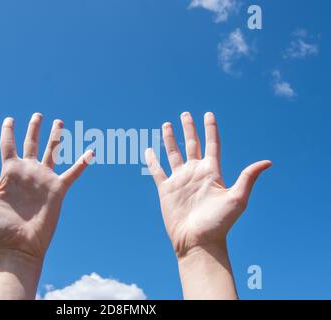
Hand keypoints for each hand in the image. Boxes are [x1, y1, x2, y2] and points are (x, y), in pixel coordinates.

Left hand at [0, 114, 92, 298]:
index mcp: (9, 173)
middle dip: (35, 129)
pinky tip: (90, 152)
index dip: (8, 131)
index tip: (9, 118)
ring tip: (60, 123)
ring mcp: (44, 179)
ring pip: (53, 152)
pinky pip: (73, 173)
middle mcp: (28, 172)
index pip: (8, 146)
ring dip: (57, 137)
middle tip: (38, 115)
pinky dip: (82, 163)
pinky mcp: (58, 189)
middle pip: (32, 144)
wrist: (18, 246)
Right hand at [145, 112, 270, 257]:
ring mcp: (180, 181)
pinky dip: (152, 160)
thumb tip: (267, 162)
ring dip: (169, 139)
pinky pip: (157, 171)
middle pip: (191, 144)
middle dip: (188, 129)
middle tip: (185, 114)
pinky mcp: (166, 190)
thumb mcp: (237, 199)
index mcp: (212, 172)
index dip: (210, 129)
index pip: (212, 144)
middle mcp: (195, 173)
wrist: (198, 242)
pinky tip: (149, 150)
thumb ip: (247, 178)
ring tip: (166, 125)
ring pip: (173, 154)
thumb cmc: (219, 223)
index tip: (208, 114)